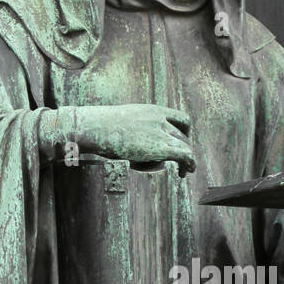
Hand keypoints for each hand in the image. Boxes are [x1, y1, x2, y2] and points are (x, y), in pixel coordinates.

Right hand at [39, 104, 194, 173]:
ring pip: (184, 146)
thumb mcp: (123, 123)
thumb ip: (136, 132)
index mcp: (153, 111)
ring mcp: (160, 132)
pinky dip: (190, 163)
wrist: (94, 127)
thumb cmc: (101, 128)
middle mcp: (160, 119)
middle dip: (184, 149)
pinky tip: (186, 172)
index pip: (181, 118)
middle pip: (182, 135)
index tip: (180, 143)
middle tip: (181, 163)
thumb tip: (135, 146)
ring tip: (183, 172)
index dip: (184, 132)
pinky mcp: (159, 147)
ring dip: (187, 160)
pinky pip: (184, 155)